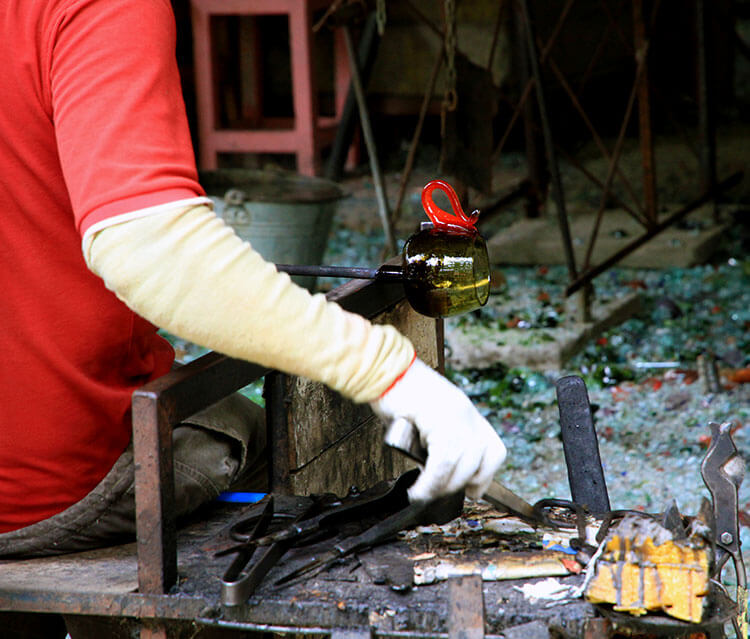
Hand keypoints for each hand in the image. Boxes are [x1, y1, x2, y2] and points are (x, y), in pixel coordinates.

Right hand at [370, 358, 505, 501]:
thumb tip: (433, 469)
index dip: (485, 475)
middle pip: (482, 460)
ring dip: (442, 487)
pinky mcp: (440, 420)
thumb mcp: (424, 418)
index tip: (473, 489)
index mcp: (465, 411)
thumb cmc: (395, 392)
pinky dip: (430, 483)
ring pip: (463, 465)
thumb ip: (435, 441)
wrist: (382, 370)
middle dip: (461, 484)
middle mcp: (466, 413)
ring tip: (424, 493)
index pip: (493, 449)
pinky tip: (418, 490)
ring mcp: (456, 415)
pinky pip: (442, 463)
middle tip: (438, 491)